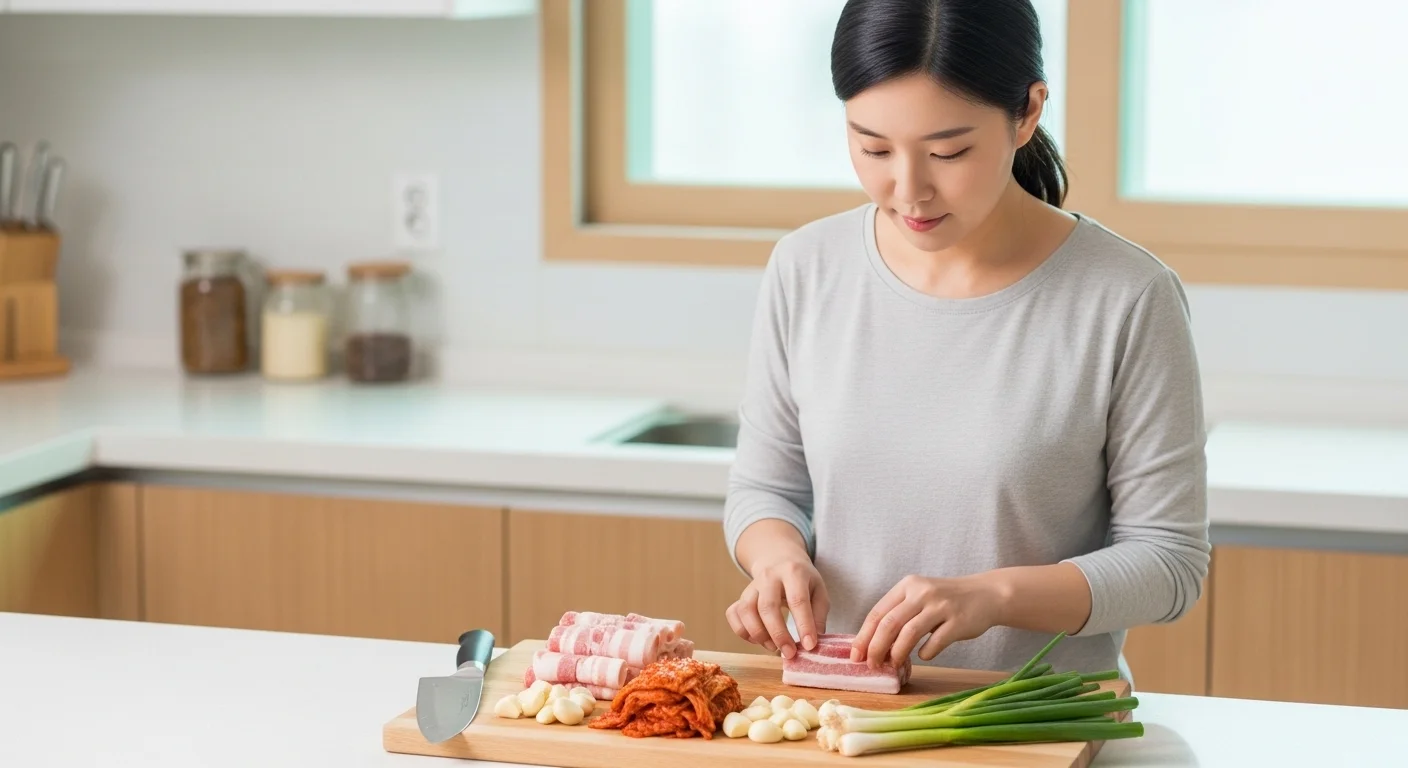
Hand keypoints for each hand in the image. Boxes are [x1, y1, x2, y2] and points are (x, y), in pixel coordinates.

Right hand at [726, 551, 828, 659]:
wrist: (779, 558)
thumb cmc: (803, 580)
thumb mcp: (818, 590)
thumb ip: (819, 614)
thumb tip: (812, 642)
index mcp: (793, 572)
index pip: (797, 600)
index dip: (803, 625)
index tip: (809, 646)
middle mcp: (769, 576)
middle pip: (767, 607)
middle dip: (778, 634)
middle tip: (789, 653)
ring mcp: (751, 585)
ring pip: (747, 611)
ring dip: (759, 634)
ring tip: (774, 647)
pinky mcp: (740, 596)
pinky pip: (733, 614)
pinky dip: (743, 631)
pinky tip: (758, 639)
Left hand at [851, 573, 1005, 667]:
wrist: (986, 594)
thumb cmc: (946, 600)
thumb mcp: (920, 597)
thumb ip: (899, 614)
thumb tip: (872, 645)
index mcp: (907, 586)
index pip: (877, 612)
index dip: (864, 636)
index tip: (856, 656)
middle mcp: (922, 592)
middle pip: (889, 623)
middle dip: (876, 648)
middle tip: (872, 665)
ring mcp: (941, 606)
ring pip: (909, 633)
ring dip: (897, 654)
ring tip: (894, 665)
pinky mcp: (959, 621)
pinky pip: (936, 642)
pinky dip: (926, 653)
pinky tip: (923, 656)